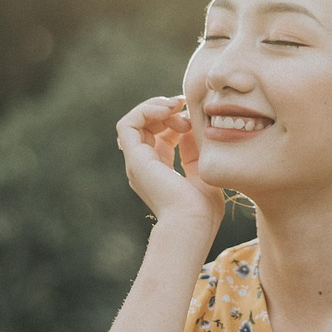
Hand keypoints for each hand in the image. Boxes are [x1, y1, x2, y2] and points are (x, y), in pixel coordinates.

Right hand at [115, 96, 224, 235]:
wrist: (193, 225)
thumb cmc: (203, 209)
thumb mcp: (203, 171)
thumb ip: (194, 149)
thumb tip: (190, 126)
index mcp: (160, 171)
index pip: (162, 135)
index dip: (176, 119)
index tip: (194, 115)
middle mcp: (145, 166)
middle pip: (147, 126)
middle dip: (166, 110)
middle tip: (185, 107)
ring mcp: (137, 163)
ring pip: (134, 122)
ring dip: (156, 107)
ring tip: (176, 106)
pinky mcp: (135, 159)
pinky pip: (127, 124)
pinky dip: (145, 111)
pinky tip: (167, 110)